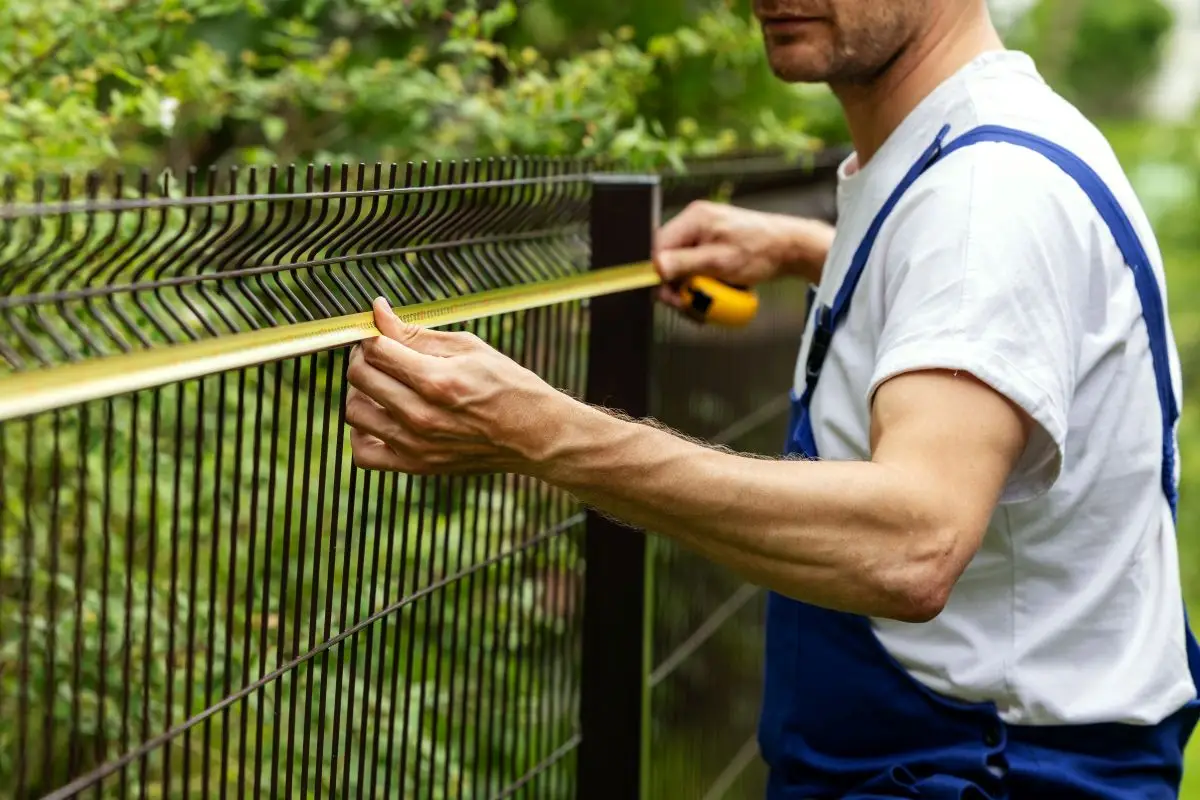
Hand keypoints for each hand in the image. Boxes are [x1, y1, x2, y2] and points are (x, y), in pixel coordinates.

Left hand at [344, 298, 568, 475]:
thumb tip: (379, 312)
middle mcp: (422, 415)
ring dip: (361, 392)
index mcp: (437, 380)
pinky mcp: (416, 466)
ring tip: (383, 385)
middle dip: (364, 357)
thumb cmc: (508, 386)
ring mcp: (416, 445)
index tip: (381, 333)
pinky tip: (381, 418)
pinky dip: (362, 433)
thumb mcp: (469, 348)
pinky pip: (363, 453)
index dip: (373, 335)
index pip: (375, 349)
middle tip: (381, 354)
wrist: (535, 435)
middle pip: (359, 377)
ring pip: (354, 412)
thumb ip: (417, 334)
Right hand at [653, 200, 833, 307]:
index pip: (659, 247)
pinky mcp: (712, 246)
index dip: (658, 274)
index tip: (670, 295)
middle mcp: (695, 223)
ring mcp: (704, 234)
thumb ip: (685, 263)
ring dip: (691, 289)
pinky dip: (702, 284)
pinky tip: (715, 294)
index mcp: (694, 219)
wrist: (791, 248)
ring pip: (682, 267)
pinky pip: (696, 267)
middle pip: (668, 259)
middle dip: (677, 286)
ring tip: (707, 304)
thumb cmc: (762, 250)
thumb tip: (656, 268)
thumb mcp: (720, 261)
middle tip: (689, 305)